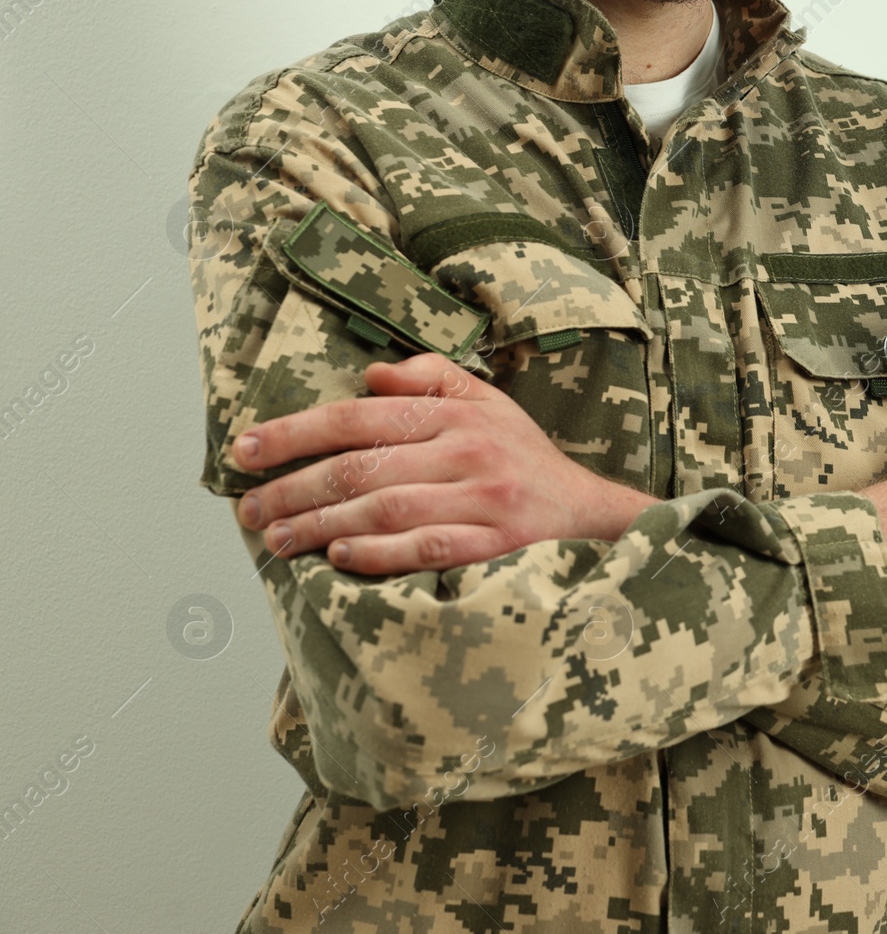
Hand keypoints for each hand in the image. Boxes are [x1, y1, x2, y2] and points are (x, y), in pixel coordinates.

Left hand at [231, 353, 654, 573]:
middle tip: (249, 510)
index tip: (246, 450)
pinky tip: (340, 556)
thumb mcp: (488, 403)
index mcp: (456, 414)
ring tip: (278, 539)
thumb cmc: (527, 460)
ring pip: (384, 509)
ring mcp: (483, 500)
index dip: (295, 432)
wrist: (593, 514)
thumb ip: (431, 379)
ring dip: (321, 525)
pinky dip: (379, 552)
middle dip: (293, 489)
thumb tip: (369, 377)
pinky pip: (426, 548)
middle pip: (360, 467)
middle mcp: (467, 452)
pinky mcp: (496, 545)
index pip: (359, 417)